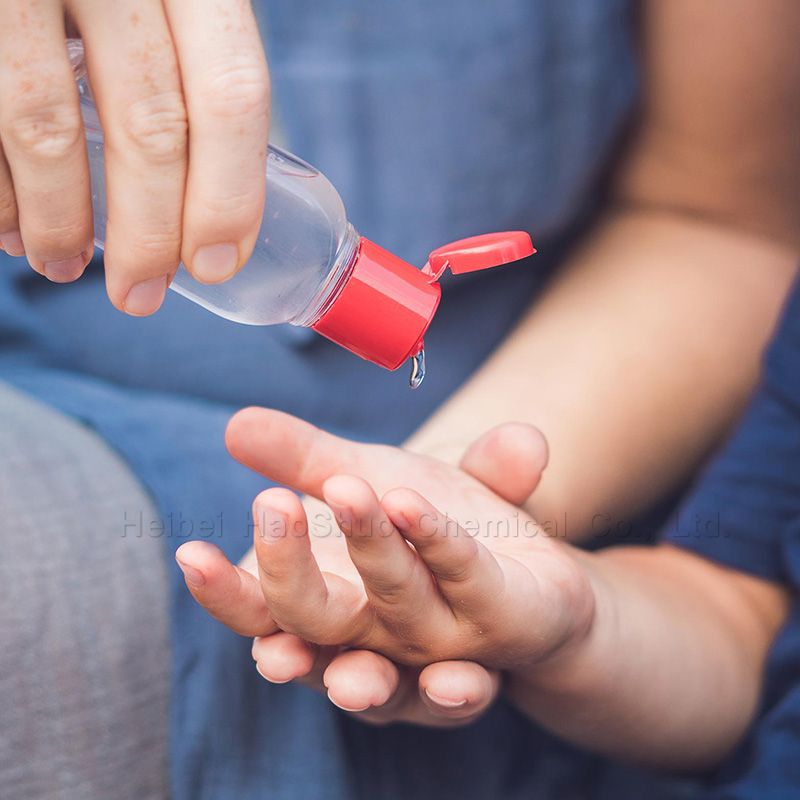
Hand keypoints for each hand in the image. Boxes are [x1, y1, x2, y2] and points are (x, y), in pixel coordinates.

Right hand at [0, 1, 268, 312]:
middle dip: (148, 234)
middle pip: (149, 127)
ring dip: (61, 221)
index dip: (229, 194)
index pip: (232, 94)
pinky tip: (11, 222)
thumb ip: (193, 62)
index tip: (216, 264)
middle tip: (140, 295)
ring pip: (47, 128)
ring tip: (64, 266)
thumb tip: (220, 194)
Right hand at [178, 408, 593, 724]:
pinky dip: (436, 536)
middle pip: (317, 621)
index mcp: (328, 604)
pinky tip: (408, 497)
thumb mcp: (360, 483)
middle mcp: (374, 633)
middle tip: (271, 501)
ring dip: (373, 554)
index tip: (192, 554)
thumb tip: (237, 423)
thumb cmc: (421, 530)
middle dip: (289, 568)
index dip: (226, 593)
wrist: (525, 575)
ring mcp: (439, 630)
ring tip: (350, 492)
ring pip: (396, 609)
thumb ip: (304, 458)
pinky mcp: (500, 611)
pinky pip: (465, 575)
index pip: (262, 613)